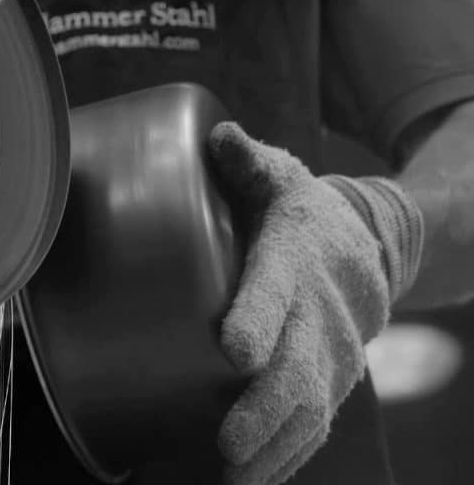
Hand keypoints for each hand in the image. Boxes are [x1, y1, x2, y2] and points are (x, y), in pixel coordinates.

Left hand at [207, 123, 422, 484]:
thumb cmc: (301, 210)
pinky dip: (286, 457)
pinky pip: (312, 426)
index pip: (276, 288)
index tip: (232, 349)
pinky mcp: (328, 380)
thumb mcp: (280, 177)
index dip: (257, 317)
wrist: (368, 246)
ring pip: (306, 409)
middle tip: (229, 444)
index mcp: (296, 258)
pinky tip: (253, 483)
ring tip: (234, 481)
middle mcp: (318, 313)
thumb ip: (248, 162)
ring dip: (271, 449)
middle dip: (263, 409)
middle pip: (296, 367)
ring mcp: (329, 354)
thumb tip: (218, 136)